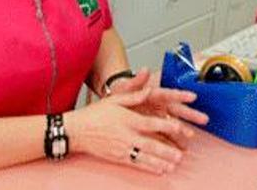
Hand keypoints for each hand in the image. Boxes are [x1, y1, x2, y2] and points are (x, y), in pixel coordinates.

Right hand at [65, 87, 194, 174]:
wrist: (76, 130)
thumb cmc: (95, 113)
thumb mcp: (115, 99)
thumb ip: (135, 94)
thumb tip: (149, 88)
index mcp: (128, 119)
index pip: (151, 123)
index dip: (166, 126)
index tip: (179, 128)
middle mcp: (126, 135)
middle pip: (151, 144)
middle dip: (167, 151)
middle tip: (180, 155)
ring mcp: (122, 148)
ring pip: (145, 157)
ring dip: (161, 162)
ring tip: (173, 164)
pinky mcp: (118, 157)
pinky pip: (136, 164)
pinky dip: (149, 167)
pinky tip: (159, 170)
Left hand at [108, 68, 208, 150]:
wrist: (111, 107)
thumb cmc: (119, 96)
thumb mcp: (124, 89)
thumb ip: (135, 81)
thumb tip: (143, 70)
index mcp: (153, 93)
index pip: (169, 93)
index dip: (181, 95)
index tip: (192, 97)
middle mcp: (159, 104)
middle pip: (177, 109)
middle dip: (190, 115)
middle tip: (203, 119)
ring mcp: (158, 116)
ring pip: (174, 123)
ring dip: (184, 130)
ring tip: (191, 136)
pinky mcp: (155, 127)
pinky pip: (166, 134)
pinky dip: (173, 140)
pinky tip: (180, 147)